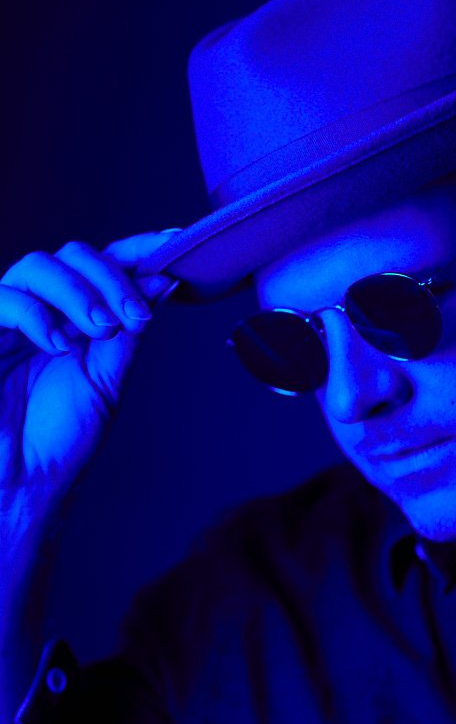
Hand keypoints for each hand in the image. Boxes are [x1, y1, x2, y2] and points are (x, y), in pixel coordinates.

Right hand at [0, 230, 181, 527]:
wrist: (25, 481)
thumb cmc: (60, 437)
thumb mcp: (107, 379)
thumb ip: (128, 331)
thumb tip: (162, 282)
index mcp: (75, 316)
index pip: (104, 264)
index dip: (136, 248)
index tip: (171, 243)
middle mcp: (42, 309)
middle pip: (73, 255)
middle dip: (110, 278)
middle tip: (133, 316)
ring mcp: (8, 320)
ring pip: (37, 267)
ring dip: (77, 292)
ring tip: (100, 329)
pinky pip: (3, 301)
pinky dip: (37, 315)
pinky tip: (60, 344)